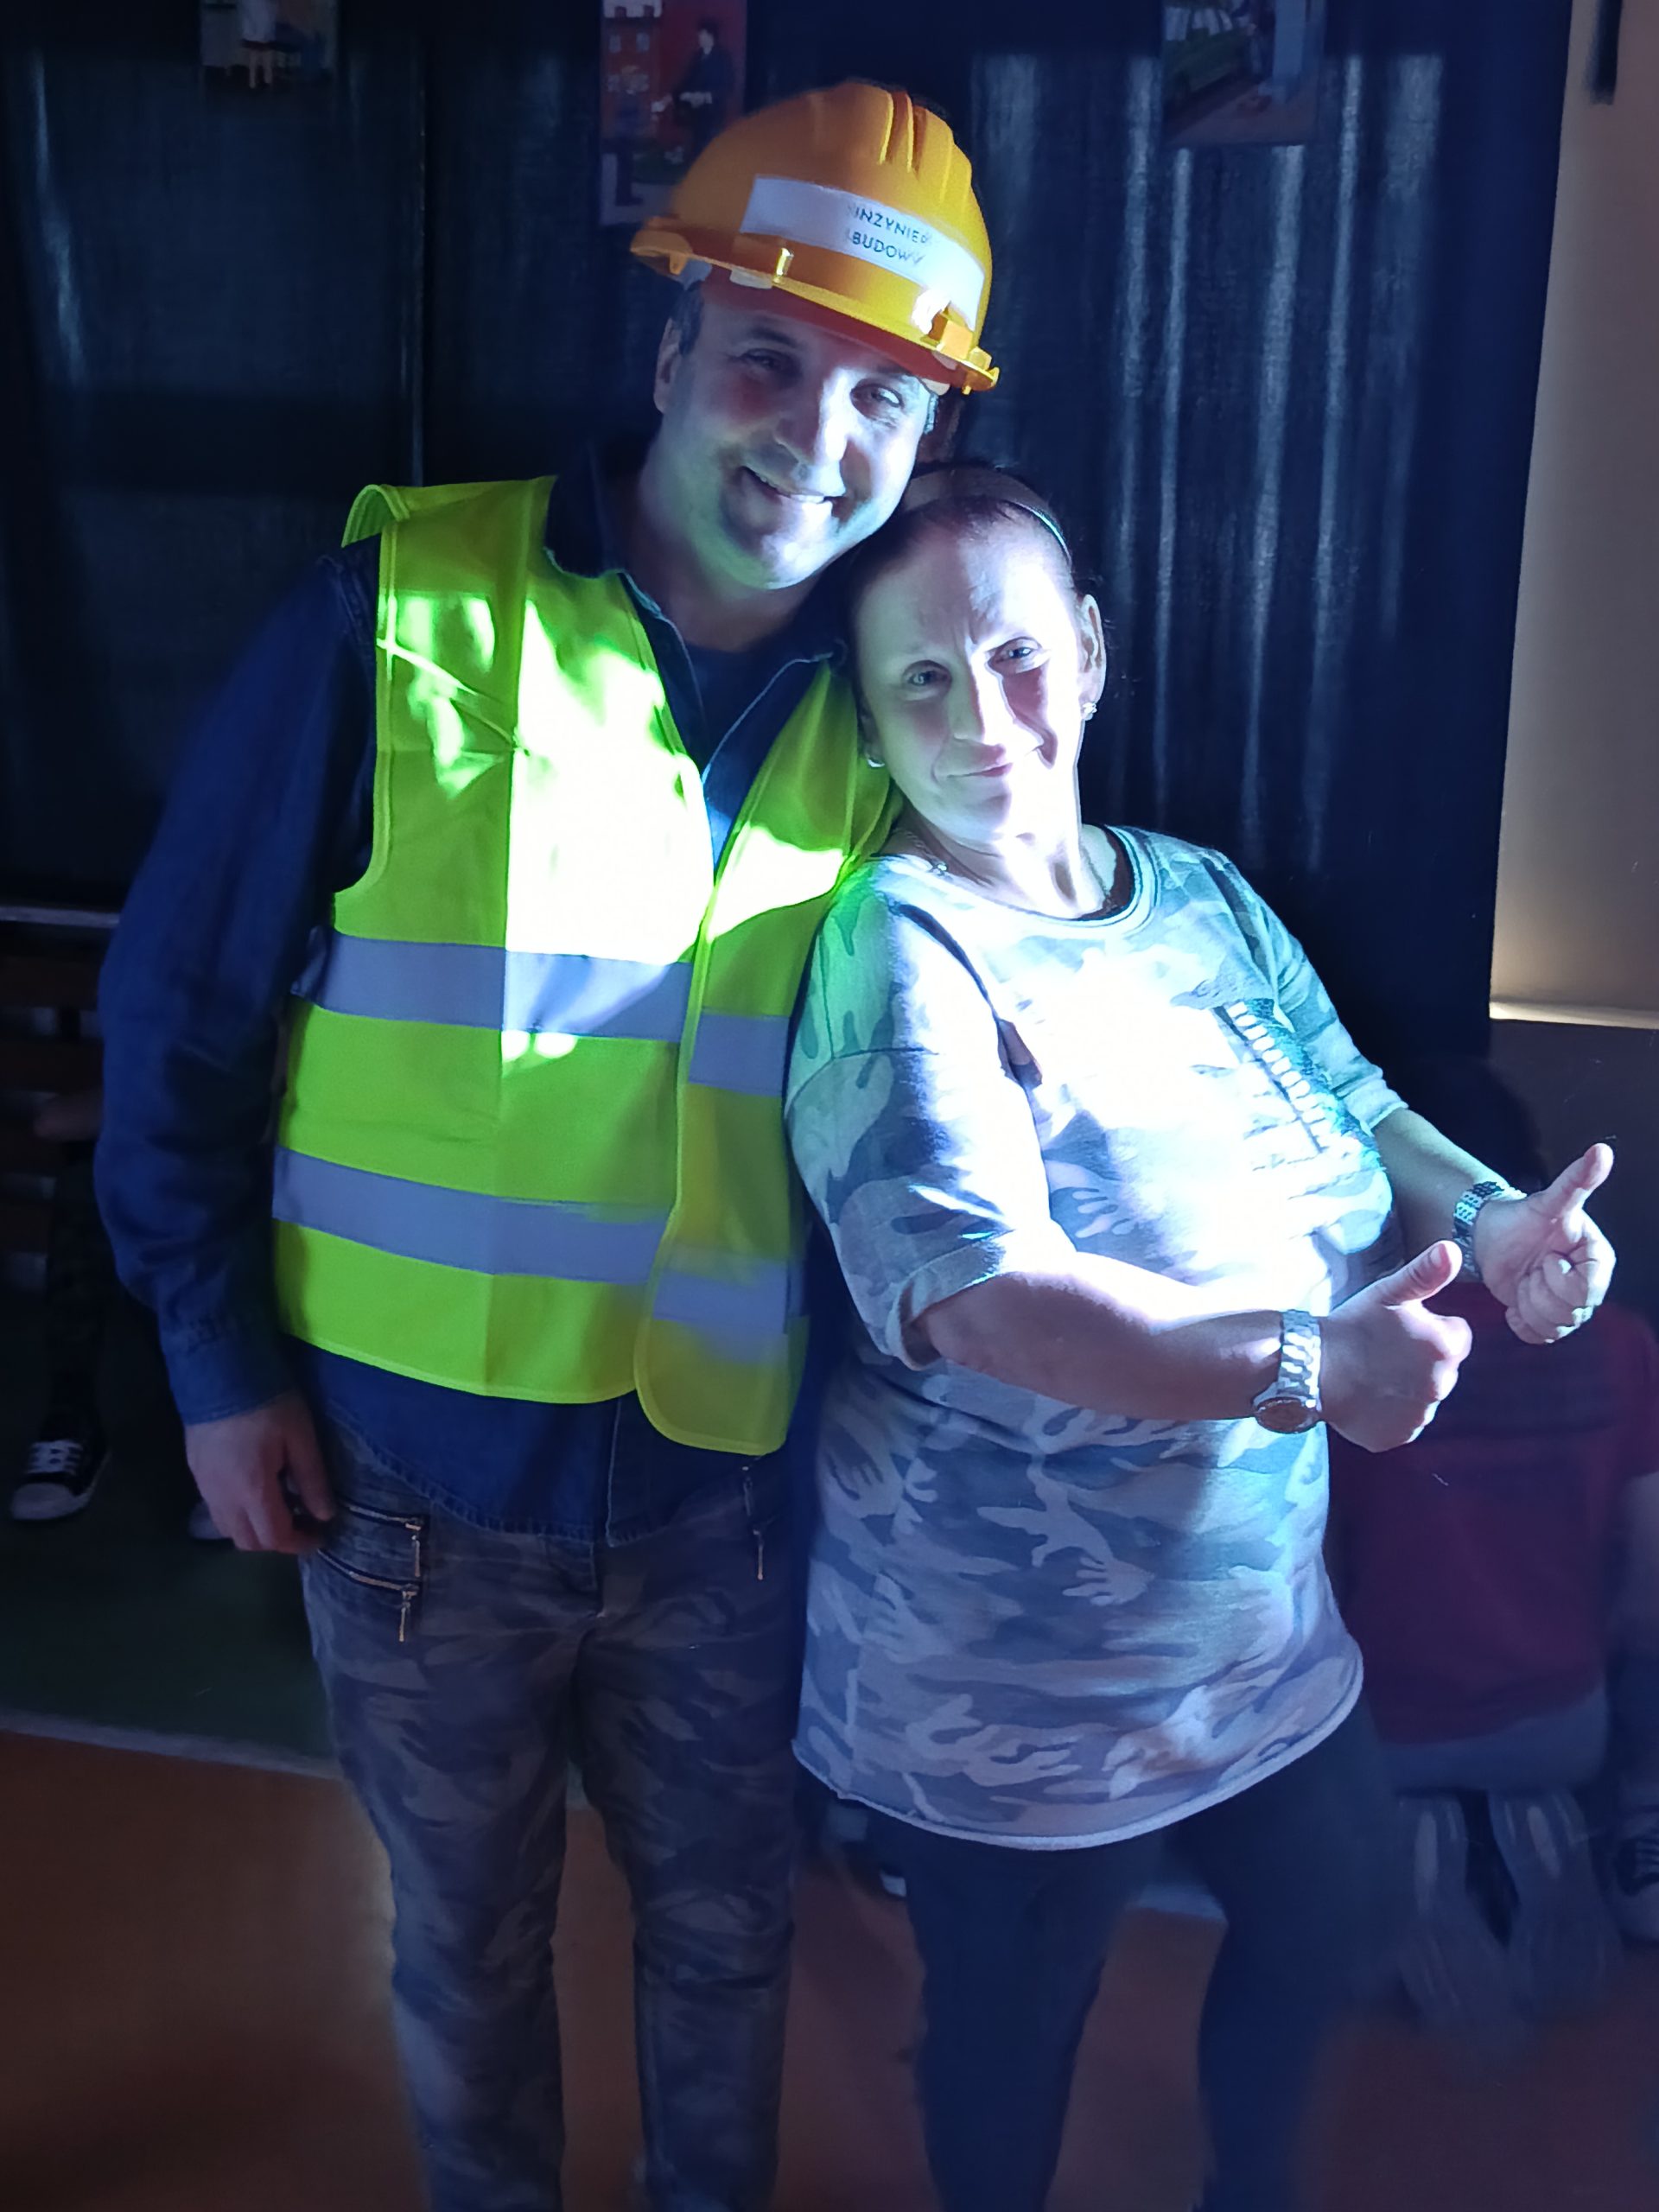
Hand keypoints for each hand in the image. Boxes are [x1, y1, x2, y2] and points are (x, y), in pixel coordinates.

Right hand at [185, 1391, 334, 1554]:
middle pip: (248, 1541)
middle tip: (302, 1521)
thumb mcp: (301, 1437)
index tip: (319, 1534)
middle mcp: (222, 1498)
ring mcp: (204, 1486)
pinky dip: (237, 1513)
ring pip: (228, 1528)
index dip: (299, 1543)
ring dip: (254, 1528)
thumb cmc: (268, 1402)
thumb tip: (325, 1515)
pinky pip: (216, 1509)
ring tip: (280, 1504)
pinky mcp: (195, 1472)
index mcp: (252, 1491)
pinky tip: (255, 1488)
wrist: (218, 1371)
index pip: (274, 1538)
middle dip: (277, 1540)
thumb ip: (312, 1480)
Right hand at [1320, 1240, 1472, 1452]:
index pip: (1456, 1334)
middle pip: (1442, 1368)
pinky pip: (1402, 1421)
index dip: (1430, 1327)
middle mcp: (1442, 1386)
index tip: (1400, 1327)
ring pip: (1422, 1396)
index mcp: (1447, 1347)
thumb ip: (1426, 1273)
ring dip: (1407, 1386)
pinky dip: (1390, 1412)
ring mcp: (1420, 1416)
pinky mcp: (1398, 1436)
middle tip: (1384, 1349)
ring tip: (1373, 1371)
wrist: (1312, 1366)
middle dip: (1421, 1359)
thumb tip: (1452, 1248)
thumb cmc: (1353, 1325)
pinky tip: (1368, 1395)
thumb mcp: (1390, 1292)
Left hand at [1471, 1144, 1614, 1344]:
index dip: (1560, 1276)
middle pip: (1571, 1311)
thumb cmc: (1523, 1218)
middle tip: (1531, 1267)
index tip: (1546, 1257)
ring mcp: (1572, 1306)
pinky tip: (1514, 1300)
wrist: (1493, 1238)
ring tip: (1523, 1280)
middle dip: (1540, 1290)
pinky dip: (1521, 1321)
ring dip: (1528, 1304)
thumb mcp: (1549, 1201)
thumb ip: (1577, 1180)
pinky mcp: (1550, 1321)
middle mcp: (1592, 1285)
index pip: (1587, 1288)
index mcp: (1599, 1259)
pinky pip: (1540, 1337)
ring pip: (1555, 1327)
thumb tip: (1603, 1149)